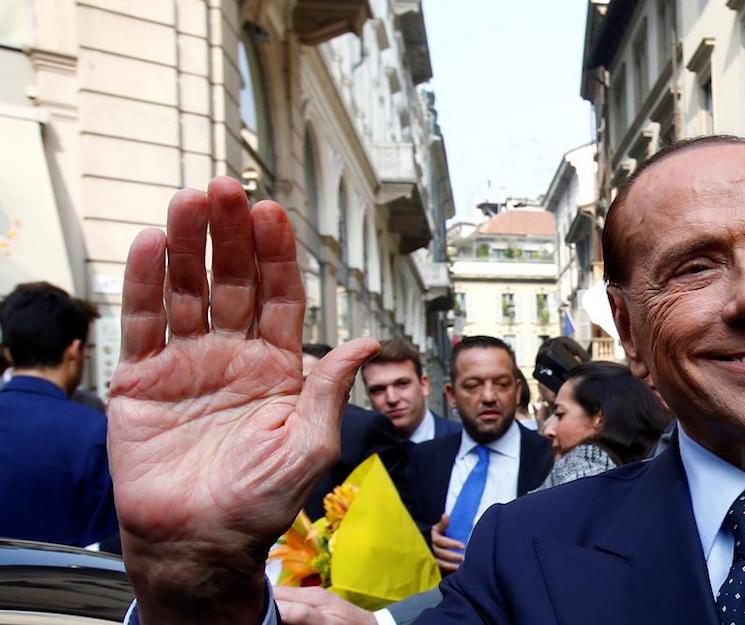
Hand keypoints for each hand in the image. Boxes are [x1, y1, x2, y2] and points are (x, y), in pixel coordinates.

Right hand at [108, 177, 378, 623]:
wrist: (199, 541)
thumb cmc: (262, 502)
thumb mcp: (311, 445)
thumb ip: (330, 389)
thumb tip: (369, 342)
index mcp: (277, 367)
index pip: (278, 296)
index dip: (275, 254)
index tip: (271, 212)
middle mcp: (232, 356)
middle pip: (232, 281)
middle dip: (230, 235)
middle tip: (225, 188)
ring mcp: (187, 364)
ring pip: (187, 291)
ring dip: (186, 245)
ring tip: (187, 200)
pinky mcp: (143, 382)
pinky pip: (143, 325)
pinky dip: (143, 284)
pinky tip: (148, 244)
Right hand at [430, 514, 464, 573]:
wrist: (422, 544)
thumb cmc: (433, 535)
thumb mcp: (436, 528)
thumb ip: (442, 524)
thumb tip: (446, 516)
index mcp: (433, 538)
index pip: (442, 541)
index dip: (452, 544)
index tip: (463, 546)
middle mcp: (430, 548)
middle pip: (442, 554)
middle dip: (453, 556)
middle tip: (464, 558)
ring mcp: (430, 557)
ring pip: (440, 563)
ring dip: (450, 566)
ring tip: (460, 567)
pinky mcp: (431, 565)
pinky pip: (439, 569)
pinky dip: (446, 571)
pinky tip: (455, 572)